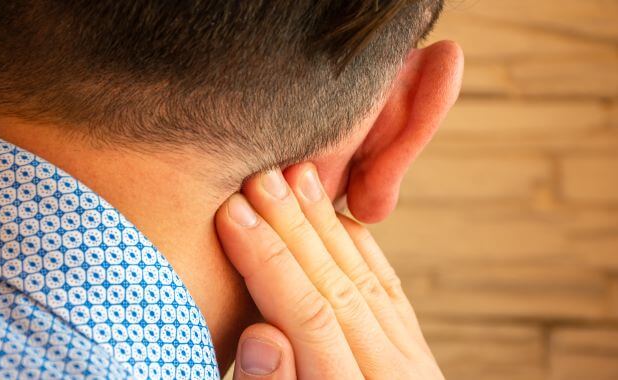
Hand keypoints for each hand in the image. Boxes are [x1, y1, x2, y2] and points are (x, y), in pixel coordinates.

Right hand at [215, 163, 441, 378]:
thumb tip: (262, 334)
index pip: (308, 316)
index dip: (268, 262)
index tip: (233, 215)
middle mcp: (391, 376)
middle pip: (339, 286)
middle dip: (294, 227)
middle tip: (260, 177)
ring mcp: (411, 365)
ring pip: (365, 279)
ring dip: (326, 224)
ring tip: (297, 176)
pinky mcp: (415, 357)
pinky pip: (390, 291)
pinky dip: (362, 249)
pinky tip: (339, 217)